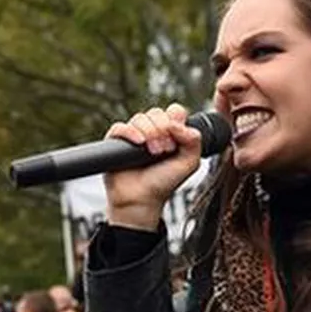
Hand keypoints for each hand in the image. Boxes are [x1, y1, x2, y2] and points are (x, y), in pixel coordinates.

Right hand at [103, 103, 203, 229]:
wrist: (142, 200)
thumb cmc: (164, 183)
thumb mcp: (189, 163)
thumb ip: (194, 141)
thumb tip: (177, 123)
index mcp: (170, 133)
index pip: (174, 111)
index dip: (176, 120)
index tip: (176, 138)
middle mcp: (151, 131)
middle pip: (156, 112)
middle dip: (162, 129)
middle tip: (164, 150)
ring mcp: (133, 135)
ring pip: (139, 118)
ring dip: (149, 132)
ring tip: (152, 153)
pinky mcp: (115, 142)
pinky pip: (120, 127)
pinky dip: (130, 132)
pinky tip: (139, 143)